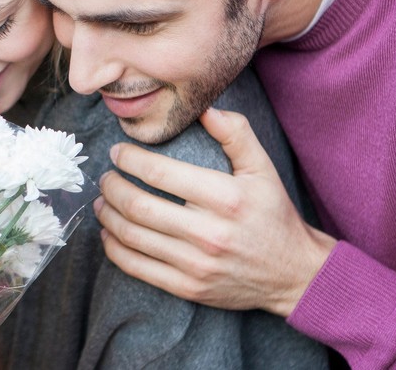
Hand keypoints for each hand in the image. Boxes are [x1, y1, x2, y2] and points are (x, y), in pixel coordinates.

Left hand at [94, 107, 336, 316]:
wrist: (294, 274)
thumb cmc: (273, 215)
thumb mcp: (262, 168)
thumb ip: (235, 133)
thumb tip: (204, 107)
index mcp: (225, 198)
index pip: (159, 172)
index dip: (129, 159)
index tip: (117, 152)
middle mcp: (208, 232)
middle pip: (138, 205)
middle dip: (111, 186)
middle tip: (105, 176)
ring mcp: (196, 264)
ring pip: (132, 236)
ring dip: (107, 215)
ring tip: (101, 200)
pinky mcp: (188, 288)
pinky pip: (138, 268)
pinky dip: (114, 248)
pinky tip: (108, 233)